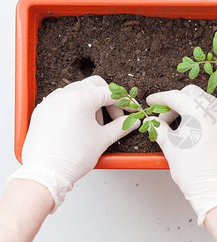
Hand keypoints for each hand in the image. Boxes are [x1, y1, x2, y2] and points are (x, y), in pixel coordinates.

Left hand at [8, 76, 138, 210]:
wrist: (47, 173)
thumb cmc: (73, 156)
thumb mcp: (103, 139)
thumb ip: (121, 126)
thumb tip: (132, 122)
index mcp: (81, 98)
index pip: (109, 93)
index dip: (124, 102)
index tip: (131, 110)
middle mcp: (64, 95)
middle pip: (93, 86)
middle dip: (107, 99)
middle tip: (114, 116)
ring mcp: (50, 102)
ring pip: (76, 91)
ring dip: (90, 102)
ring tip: (95, 124)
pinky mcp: (42, 111)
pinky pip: (61, 100)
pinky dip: (74, 107)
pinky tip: (79, 124)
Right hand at [146, 85, 216, 224]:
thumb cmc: (194, 171)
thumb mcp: (170, 147)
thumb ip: (160, 129)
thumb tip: (153, 122)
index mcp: (198, 110)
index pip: (175, 97)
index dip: (160, 99)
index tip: (153, 102)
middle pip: (194, 95)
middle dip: (178, 102)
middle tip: (167, 117)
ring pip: (211, 103)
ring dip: (197, 109)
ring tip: (188, 125)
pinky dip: (215, 117)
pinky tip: (208, 128)